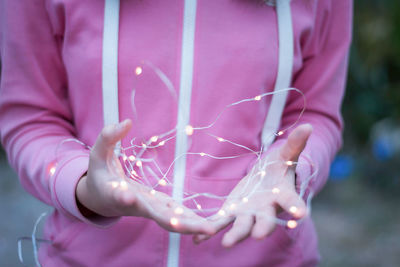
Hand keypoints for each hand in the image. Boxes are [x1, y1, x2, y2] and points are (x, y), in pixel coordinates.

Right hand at [76, 119, 214, 234]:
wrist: (102, 199)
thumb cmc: (99, 174)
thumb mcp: (97, 154)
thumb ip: (108, 137)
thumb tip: (126, 122)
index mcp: (115, 192)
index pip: (119, 195)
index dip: (122, 196)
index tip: (127, 196)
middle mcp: (136, 206)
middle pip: (155, 216)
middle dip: (174, 222)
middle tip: (190, 228)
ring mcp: (150, 210)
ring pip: (171, 221)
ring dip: (189, 226)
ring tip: (210, 229)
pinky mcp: (160, 208)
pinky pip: (177, 216)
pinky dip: (192, 222)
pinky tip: (208, 226)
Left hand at [193, 124, 311, 246]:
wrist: (265, 180)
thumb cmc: (278, 168)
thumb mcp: (286, 155)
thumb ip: (295, 144)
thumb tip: (307, 126)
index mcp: (282, 196)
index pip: (291, 201)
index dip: (295, 207)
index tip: (300, 214)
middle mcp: (266, 209)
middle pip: (265, 221)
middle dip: (261, 228)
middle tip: (258, 235)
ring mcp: (248, 213)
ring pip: (242, 226)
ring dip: (234, 235)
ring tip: (226, 243)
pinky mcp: (232, 212)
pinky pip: (221, 222)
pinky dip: (210, 230)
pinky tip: (198, 239)